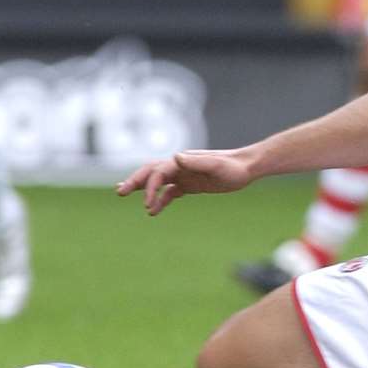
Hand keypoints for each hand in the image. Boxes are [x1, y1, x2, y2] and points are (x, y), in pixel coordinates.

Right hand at [115, 150, 253, 215]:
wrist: (247, 168)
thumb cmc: (233, 167)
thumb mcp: (216, 165)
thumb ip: (196, 161)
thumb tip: (175, 156)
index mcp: (182, 162)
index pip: (158, 172)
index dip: (150, 187)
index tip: (147, 203)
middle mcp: (180, 166)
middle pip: (151, 173)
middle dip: (135, 181)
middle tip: (120, 192)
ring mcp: (184, 175)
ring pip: (158, 182)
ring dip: (144, 190)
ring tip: (128, 197)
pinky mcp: (190, 184)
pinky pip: (170, 192)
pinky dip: (161, 200)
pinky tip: (154, 211)